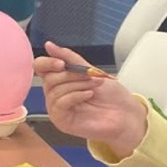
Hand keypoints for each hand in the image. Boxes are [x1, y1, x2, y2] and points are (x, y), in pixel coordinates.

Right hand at [35, 41, 147, 156]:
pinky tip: (89, 95)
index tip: (62, 63)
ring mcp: (58, 109)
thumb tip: (49, 46)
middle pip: (49, 79)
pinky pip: (60, 104)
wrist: (126, 115)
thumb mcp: (91, 70)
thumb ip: (69, 58)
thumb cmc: (111, 96)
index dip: (47, 63)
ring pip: (55, 91)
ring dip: (78, 84)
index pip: (41, 68)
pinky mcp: (62, 121)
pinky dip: (76, 96)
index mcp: (60, 80)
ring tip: (95, 85)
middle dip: (71, 74)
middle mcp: (56, 94)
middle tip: (90, 76)